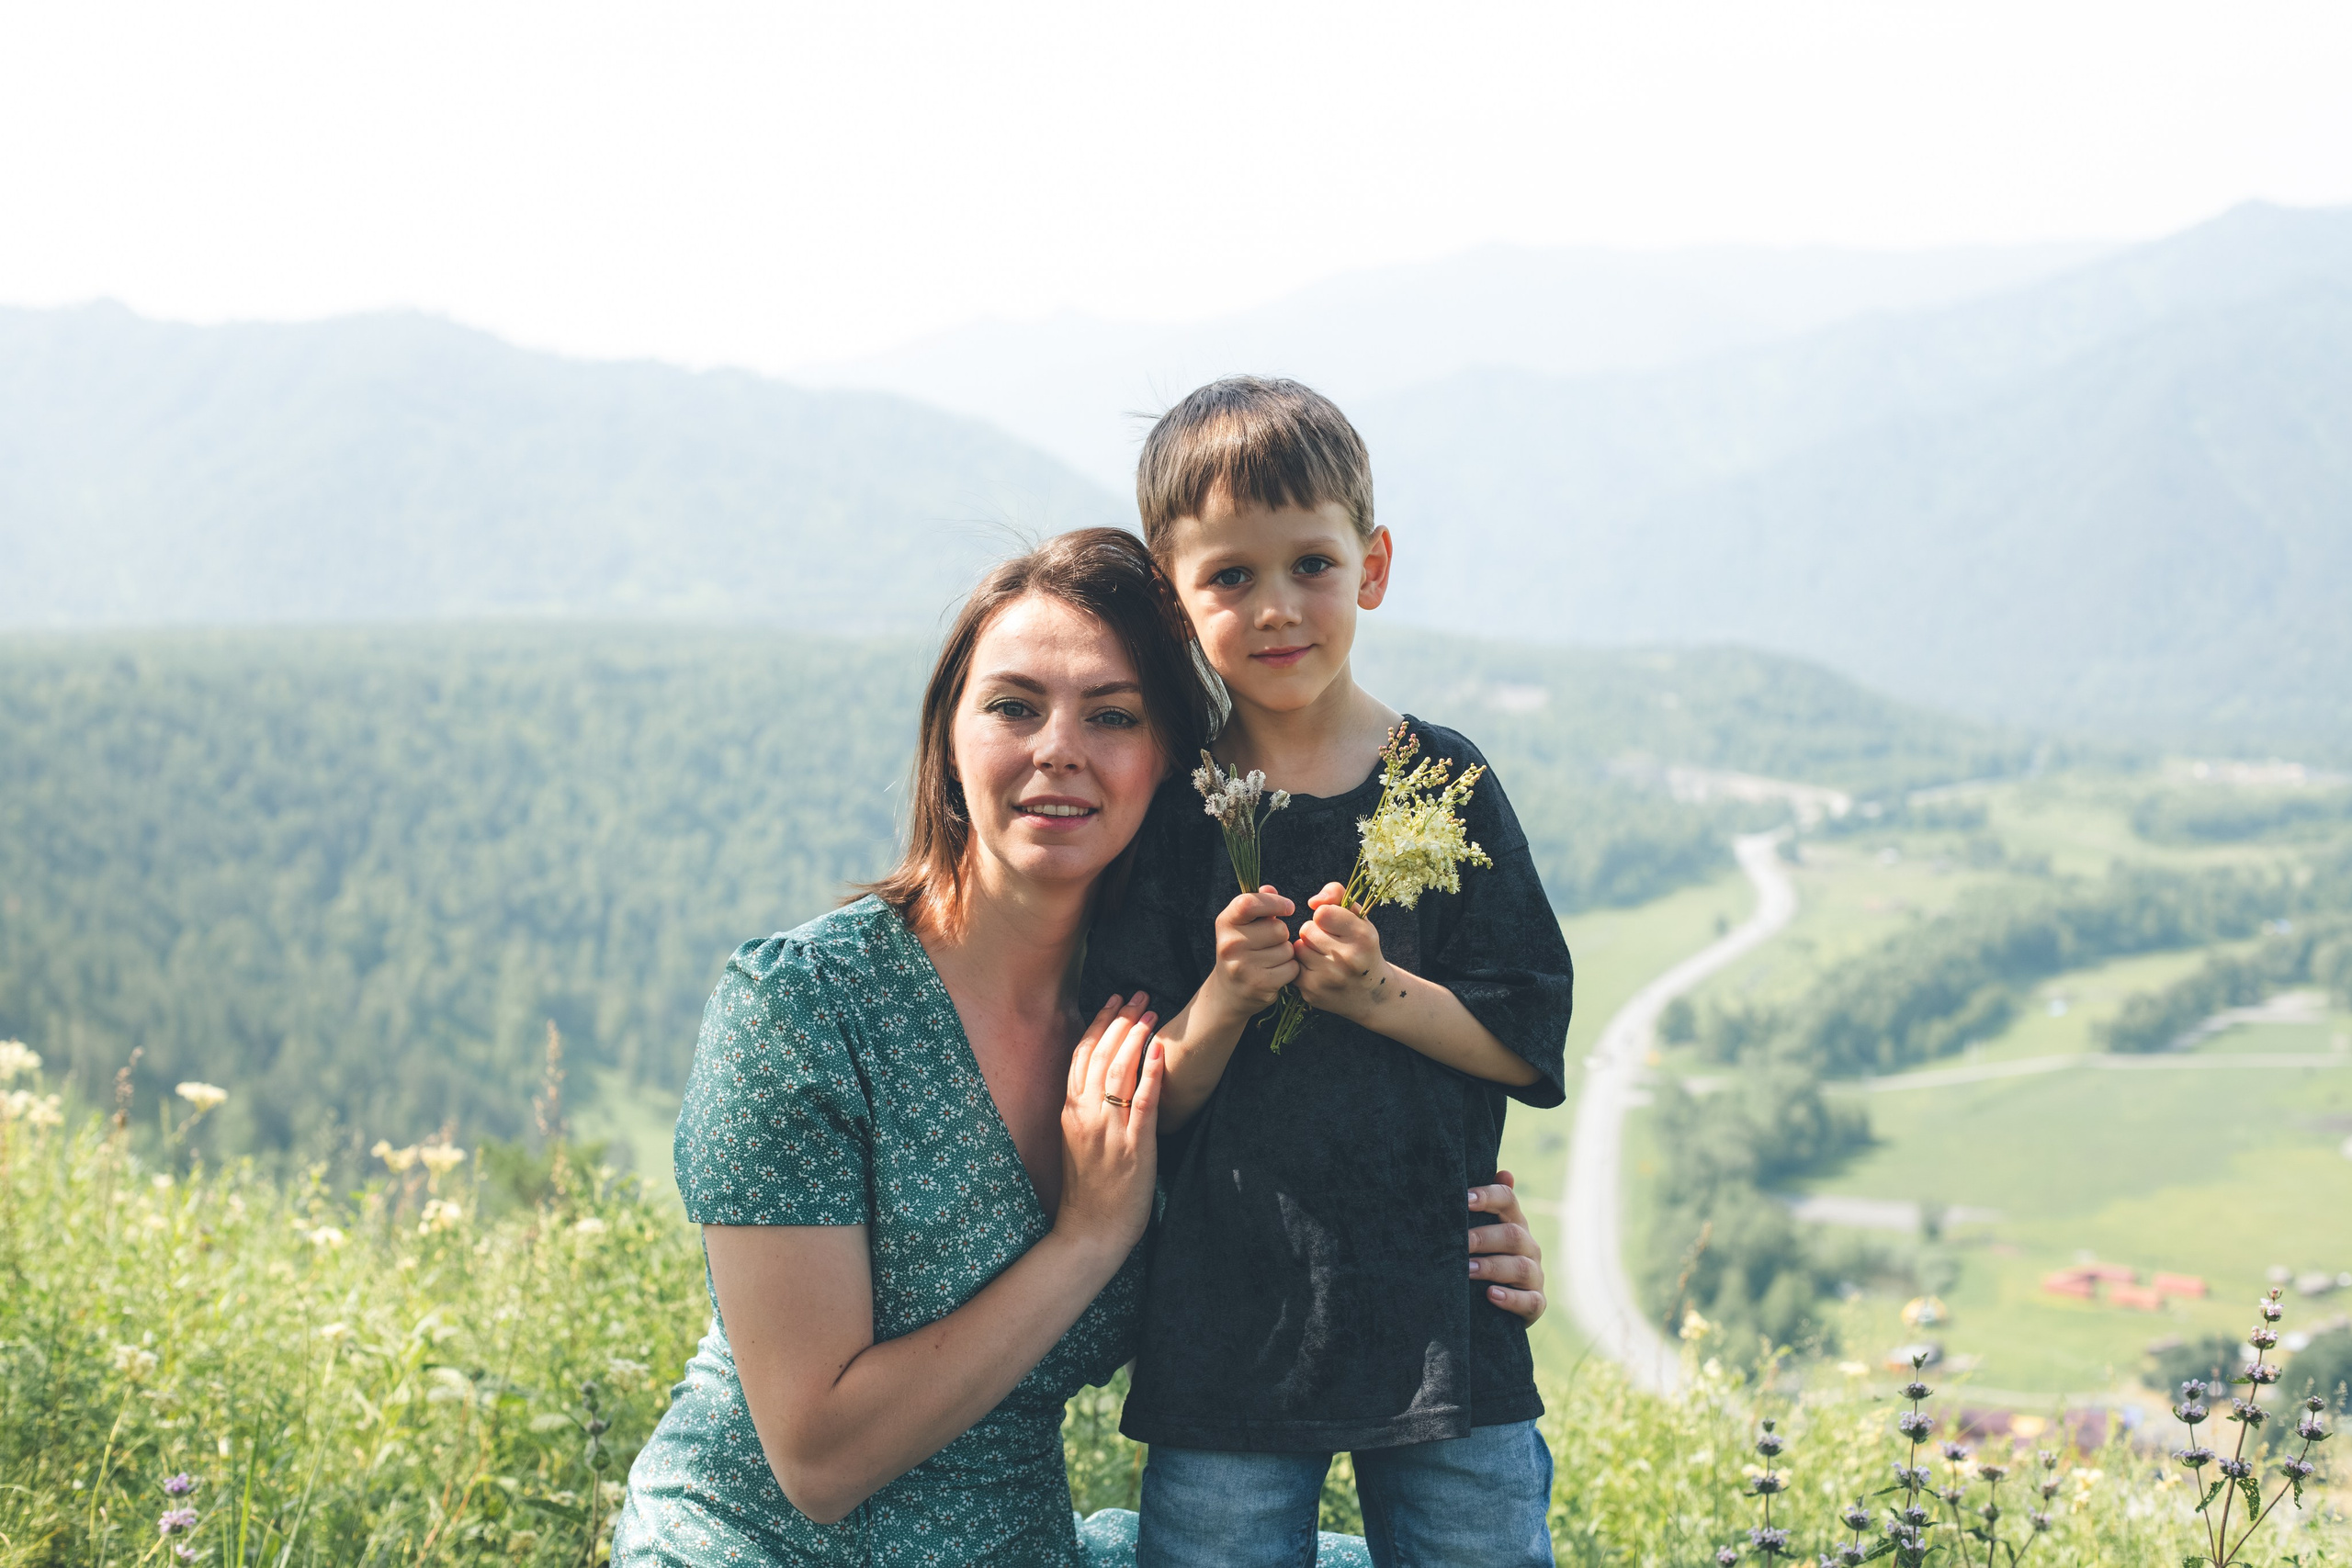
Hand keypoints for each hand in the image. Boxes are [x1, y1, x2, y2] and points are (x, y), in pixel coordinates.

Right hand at [1054, 994, 1163, 1252]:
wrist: (1090, 1231)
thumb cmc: (1089, 1190)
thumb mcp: (1077, 1142)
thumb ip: (1087, 1111)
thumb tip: (1103, 1083)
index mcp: (1070, 1112)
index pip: (1081, 1056)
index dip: (1097, 1025)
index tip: (1113, 1001)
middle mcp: (1085, 1115)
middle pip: (1100, 1055)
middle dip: (1119, 1021)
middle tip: (1138, 996)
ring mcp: (1108, 1129)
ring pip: (1118, 1071)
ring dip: (1135, 1037)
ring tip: (1150, 1012)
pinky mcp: (1132, 1145)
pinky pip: (1142, 1101)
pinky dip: (1150, 1071)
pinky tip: (1159, 1049)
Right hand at [1205, 888, 1298, 1024]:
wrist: (1228, 992)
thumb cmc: (1241, 950)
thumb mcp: (1242, 925)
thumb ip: (1257, 904)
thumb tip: (1269, 889)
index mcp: (1225, 923)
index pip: (1250, 902)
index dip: (1275, 902)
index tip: (1288, 908)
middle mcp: (1230, 944)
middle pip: (1278, 929)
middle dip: (1281, 935)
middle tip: (1269, 944)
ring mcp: (1242, 967)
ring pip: (1287, 950)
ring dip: (1286, 954)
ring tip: (1270, 960)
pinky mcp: (1258, 985)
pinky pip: (1291, 969)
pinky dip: (1289, 970)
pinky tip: (1275, 973)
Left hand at [1293, 882, 1387, 1021]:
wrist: (1371, 995)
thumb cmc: (1362, 947)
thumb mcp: (1359, 918)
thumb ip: (1337, 894)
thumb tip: (1312, 902)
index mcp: (1363, 937)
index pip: (1322, 913)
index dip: (1325, 916)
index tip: (1335, 925)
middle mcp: (1348, 960)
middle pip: (1306, 930)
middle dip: (1315, 933)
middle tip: (1331, 943)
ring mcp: (1329, 979)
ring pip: (1297, 948)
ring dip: (1307, 949)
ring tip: (1325, 957)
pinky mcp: (1312, 992)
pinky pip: (1292, 966)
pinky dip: (1302, 966)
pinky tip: (1318, 971)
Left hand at [1468, 1169, 1547, 1323]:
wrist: (1496, 1304)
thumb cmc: (1484, 1257)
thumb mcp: (1483, 1230)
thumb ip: (1486, 1205)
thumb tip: (1505, 1173)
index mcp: (1514, 1222)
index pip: (1507, 1200)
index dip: (1488, 1196)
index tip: (1464, 1199)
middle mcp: (1528, 1246)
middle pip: (1512, 1234)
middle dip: (1484, 1237)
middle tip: (1460, 1243)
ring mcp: (1534, 1275)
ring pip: (1520, 1267)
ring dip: (1492, 1267)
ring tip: (1467, 1269)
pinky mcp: (1536, 1303)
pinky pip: (1530, 1301)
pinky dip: (1511, 1298)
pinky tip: (1491, 1295)